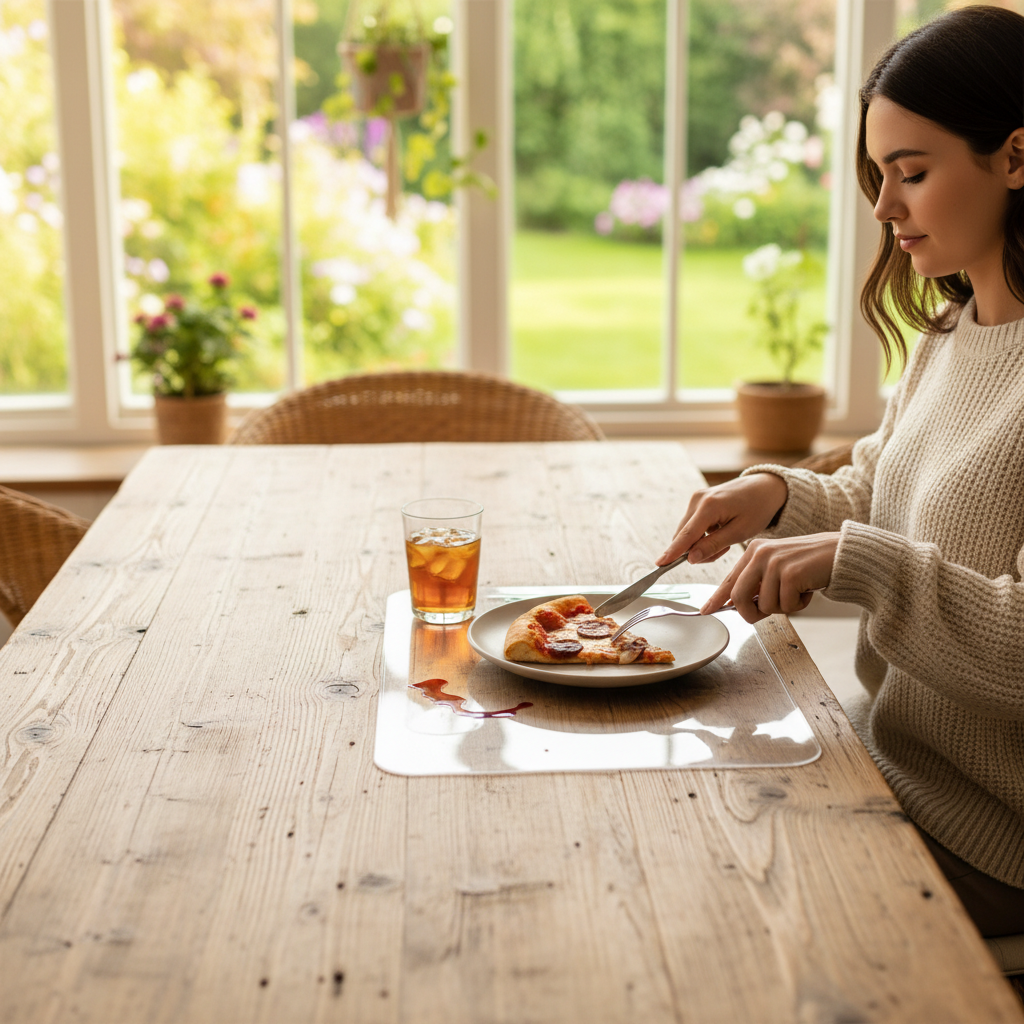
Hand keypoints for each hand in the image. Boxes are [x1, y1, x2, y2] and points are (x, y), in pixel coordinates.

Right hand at [657, 473, 788, 566]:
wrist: (765, 488)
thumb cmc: (757, 509)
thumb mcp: (740, 532)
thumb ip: (713, 545)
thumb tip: (691, 559)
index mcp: (709, 506)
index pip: (687, 535)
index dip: (673, 552)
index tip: (659, 564)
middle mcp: (698, 499)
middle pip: (684, 536)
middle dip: (697, 551)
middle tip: (722, 552)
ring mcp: (696, 498)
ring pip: (687, 532)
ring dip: (700, 544)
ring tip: (724, 542)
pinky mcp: (697, 500)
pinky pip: (692, 525)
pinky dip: (702, 535)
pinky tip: (720, 532)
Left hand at [701, 532, 840, 621]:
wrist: (843, 553)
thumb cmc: (810, 564)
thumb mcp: (778, 568)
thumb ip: (757, 582)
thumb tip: (733, 604)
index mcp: (754, 551)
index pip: (730, 579)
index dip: (717, 598)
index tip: (706, 610)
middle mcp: (760, 553)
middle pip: (739, 597)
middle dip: (751, 613)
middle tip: (764, 614)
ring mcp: (774, 562)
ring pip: (764, 606)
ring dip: (783, 607)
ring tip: (797, 591)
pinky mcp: (790, 574)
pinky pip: (785, 606)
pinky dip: (798, 605)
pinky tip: (807, 590)